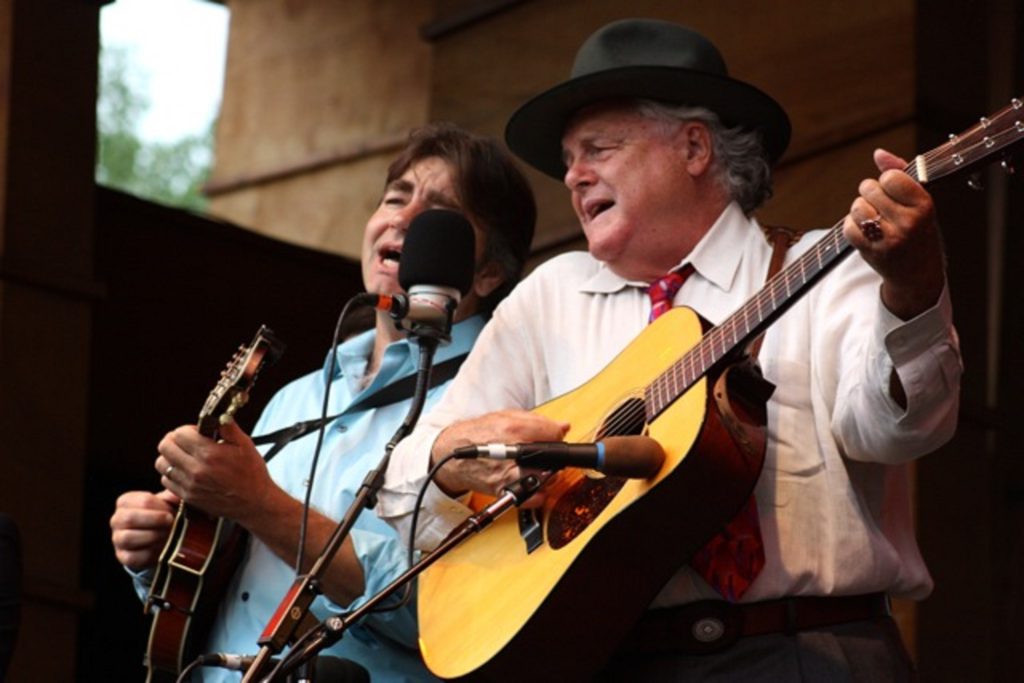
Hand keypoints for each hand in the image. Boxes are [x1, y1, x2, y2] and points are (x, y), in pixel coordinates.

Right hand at [110, 489, 178, 570]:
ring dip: (152, 536)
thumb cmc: (163, 516)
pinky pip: (132, 557)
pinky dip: (149, 553)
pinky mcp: (123, 556)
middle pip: (130, 518)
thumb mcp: (168, 503)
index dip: (161, 506)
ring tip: (166, 535)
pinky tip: (161, 549)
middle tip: (170, 522)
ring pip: (127, 538)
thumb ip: (173, 497)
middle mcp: (117, 519)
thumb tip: (178, 496)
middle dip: (155, 520)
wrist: (160, 539)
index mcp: (126, 502)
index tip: (171, 511)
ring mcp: (117, 539)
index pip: (143, 500)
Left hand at [154, 418, 274, 524]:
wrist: (254, 503)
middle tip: (186, 442)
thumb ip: (228, 427)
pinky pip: (166, 480)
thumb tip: (218, 413)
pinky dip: (172, 473)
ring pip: (161, 464)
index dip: (187, 430)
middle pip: (165, 446)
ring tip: (184, 456)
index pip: (179, 433)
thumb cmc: (251, 472)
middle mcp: (196, 470)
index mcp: (210, 454)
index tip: (197, 433)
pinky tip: (185, 470)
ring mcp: (190, 485)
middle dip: (174, 440)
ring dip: (170, 457)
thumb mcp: (245, 445)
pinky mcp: (187, 497)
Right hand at [431, 410, 569, 498]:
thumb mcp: (505, 416)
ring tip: (541, 469)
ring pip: (543, 478)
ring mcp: (507, 472)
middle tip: (549, 455)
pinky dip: (536, 495)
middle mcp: (512, 450)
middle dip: (554, 457)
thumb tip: (563, 426)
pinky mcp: (502, 489)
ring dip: (548, 475)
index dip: (557, 435)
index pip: (553, 433)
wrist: (453, 453)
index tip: (554, 437)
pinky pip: (529, 497)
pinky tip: (535, 486)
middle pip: (551, 458)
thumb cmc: (478, 434)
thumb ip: (536, 420)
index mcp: (513, 428)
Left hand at [843, 148, 945, 318]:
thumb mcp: (920, 202)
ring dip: (860, 209)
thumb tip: (878, 153)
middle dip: (871, 193)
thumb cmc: (919, 232)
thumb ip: (901, 173)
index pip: (891, 177)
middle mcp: (908, 222)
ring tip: (874, 217)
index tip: (893, 188)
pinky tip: (867, 231)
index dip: (887, 180)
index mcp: (924, 206)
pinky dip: (852, 226)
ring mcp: (888, 239)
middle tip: (882, 205)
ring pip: (856, 207)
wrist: (918, 273)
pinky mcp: (870, 251)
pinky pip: (848, 227)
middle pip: (869, 189)